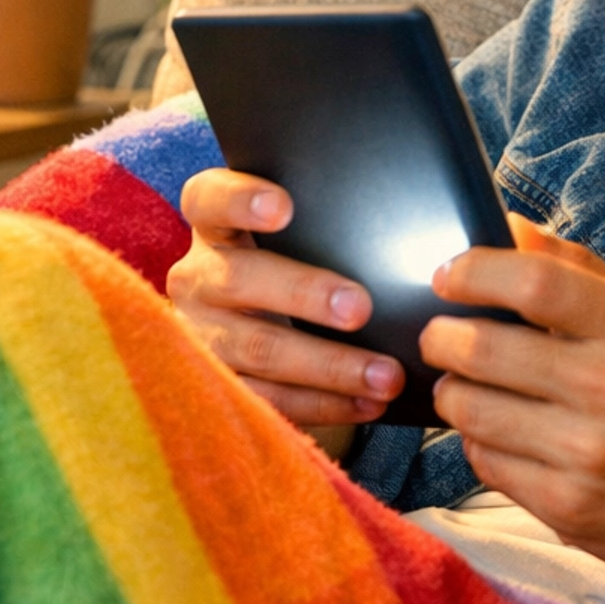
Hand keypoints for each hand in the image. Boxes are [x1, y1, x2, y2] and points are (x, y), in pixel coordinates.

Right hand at [169, 169, 403, 433]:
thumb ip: (324, 231)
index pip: (210, 199)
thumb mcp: (294, 242)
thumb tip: (407, 236)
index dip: (240, 200)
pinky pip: (268, 399)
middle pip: (240, 279)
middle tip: (360, 309)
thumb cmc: (289, 267)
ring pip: (258, 349)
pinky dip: (323, 404)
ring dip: (329, 366)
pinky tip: (366, 403)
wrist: (247, 327)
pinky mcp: (213, 387)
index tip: (282, 208)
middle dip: (304, 294)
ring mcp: (198, 336)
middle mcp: (197, 278)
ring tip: (385, 375)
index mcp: (214, 227)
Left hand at [421, 217, 604, 575]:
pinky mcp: (568, 507)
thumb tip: (511, 226)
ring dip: (454, 392)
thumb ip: (578, 270)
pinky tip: (500, 432)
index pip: (534, 283)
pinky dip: (479, 441)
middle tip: (440, 336)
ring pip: (471, 409)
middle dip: (442, 338)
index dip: (474, 273)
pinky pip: (485, 462)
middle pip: (484, 348)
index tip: (447, 277)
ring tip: (466, 384)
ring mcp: (587, 453)